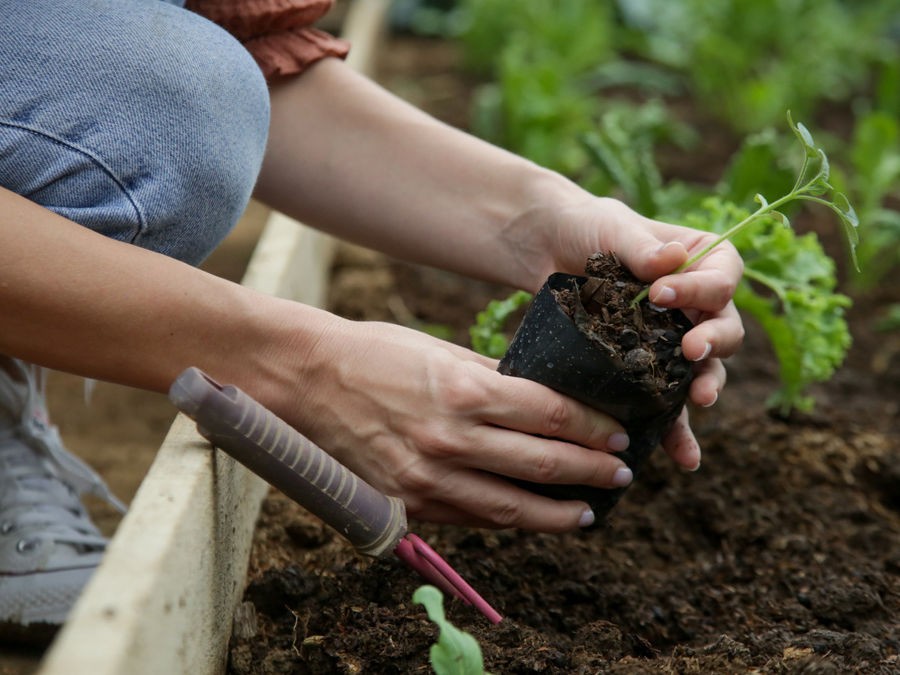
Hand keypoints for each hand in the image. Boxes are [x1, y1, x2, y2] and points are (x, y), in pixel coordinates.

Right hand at [262, 317, 637, 532]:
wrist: (309, 380)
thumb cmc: (377, 354)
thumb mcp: (442, 352)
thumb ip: (494, 380)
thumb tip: (544, 400)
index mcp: (464, 391)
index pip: (551, 414)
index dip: (593, 427)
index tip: (618, 433)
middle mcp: (451, 439)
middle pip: (542, 463)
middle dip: (592, 471)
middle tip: (622, 473)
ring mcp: (427, 477)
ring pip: (512, 507)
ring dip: (559, 513)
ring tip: (590, 511)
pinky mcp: (406, 503)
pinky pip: (470, 519)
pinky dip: (508, 522)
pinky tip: (531, 519)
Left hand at [519, 196, 744, 469]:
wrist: (546, 250)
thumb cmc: (585, 227)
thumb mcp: (611, 227)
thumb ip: (640, 246)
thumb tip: (671, 262)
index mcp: (700, 259)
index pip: (723, 277)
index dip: (703, 289)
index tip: (661, 294)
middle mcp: (696, 303)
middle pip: (724, 328)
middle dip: (713, 342)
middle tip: (691, 350)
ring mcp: (673, 338)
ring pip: (704, 370)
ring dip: (706, 386)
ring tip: (698, 400)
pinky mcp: (646, 367)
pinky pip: (669, 402)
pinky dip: (678, 430)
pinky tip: (683, 457)